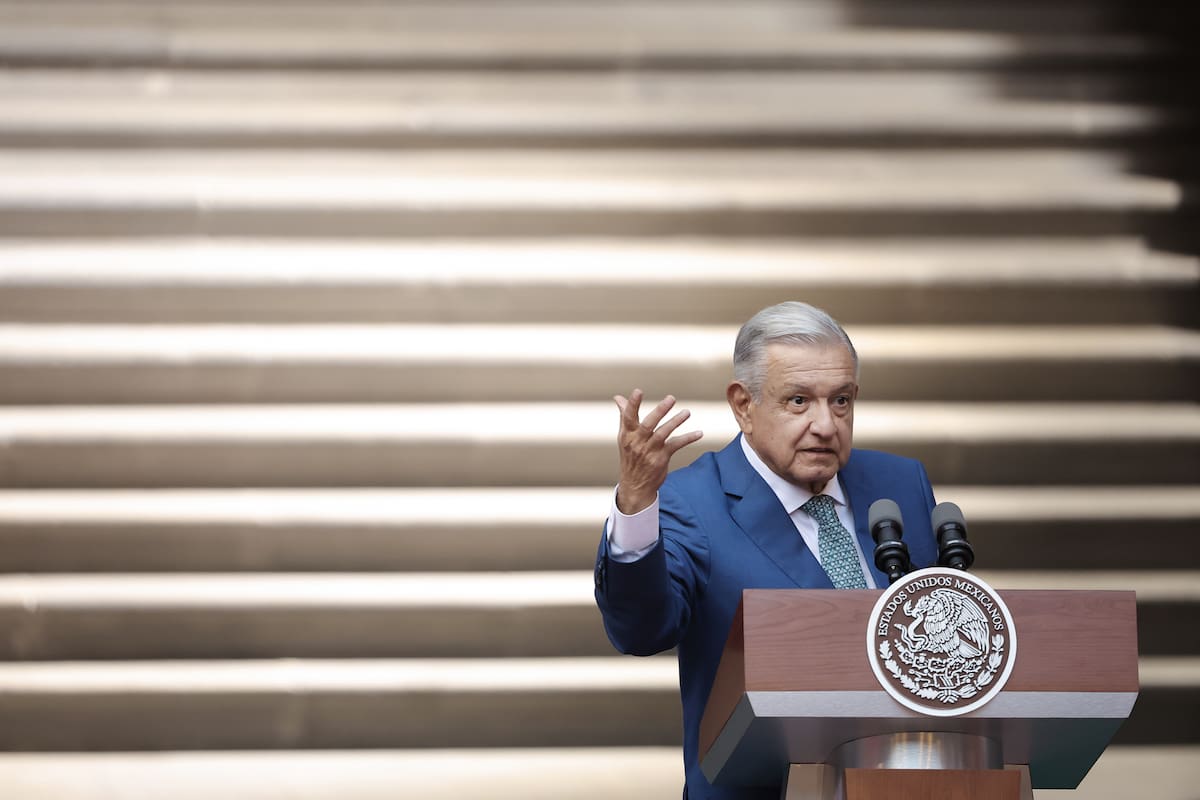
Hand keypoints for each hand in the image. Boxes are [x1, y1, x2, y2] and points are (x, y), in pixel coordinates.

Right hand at [614, 389, 702, 514]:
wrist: (635, 486)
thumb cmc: (630, 457)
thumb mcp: (624, 437)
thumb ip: (624, 416)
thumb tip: (618, 398)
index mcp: (627, 435)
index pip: (628, 417)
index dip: (632, 404)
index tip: (638, 391)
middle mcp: (637, 442)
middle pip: (648, 424)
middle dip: (660, 411)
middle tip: (671, 398)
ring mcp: (649, 451)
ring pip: (663, 433)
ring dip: (676, 422)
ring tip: (687, 412)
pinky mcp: (661, 459)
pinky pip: (676, 445)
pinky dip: (688, 438)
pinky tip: (699, 433)